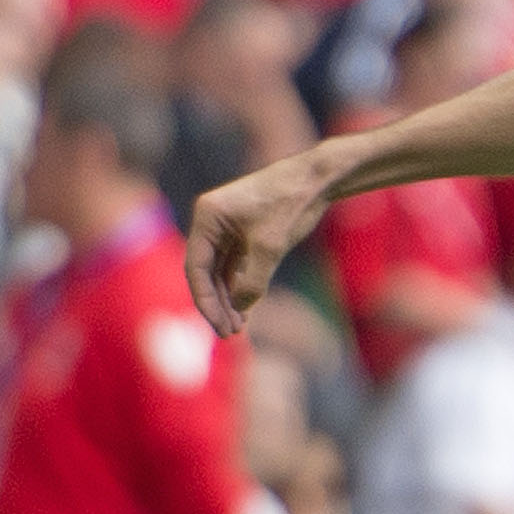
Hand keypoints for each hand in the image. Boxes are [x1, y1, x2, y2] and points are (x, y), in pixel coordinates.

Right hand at [185, 149, 343, 337]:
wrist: (316, 179)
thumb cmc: (290, 206)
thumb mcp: (270, 248)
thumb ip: (252, 282)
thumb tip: (239, 308)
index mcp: (207, 217)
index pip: (196, 268)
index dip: (206, 301)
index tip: (218, 325)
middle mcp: (210, 220)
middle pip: (205, 271)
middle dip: (218, 304)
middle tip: (230, 333)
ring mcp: (226, 226)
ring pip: (219, 270)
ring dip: (228, 298)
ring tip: (238, 327)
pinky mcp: (242, 231)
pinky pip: (233, 264)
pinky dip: (238, 285)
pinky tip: (244, 308)